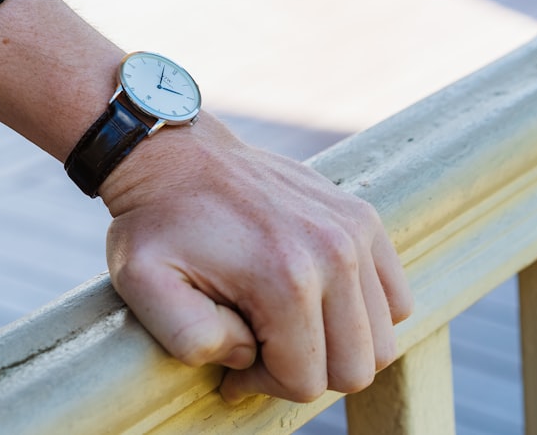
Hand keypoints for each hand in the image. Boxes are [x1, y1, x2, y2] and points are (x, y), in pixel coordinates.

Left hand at [100, 114, 412, 403]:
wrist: (174, 153)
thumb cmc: (155, 223)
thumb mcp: (142, 284)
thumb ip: (190, 338)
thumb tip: (246, 355)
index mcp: (285, 278)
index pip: (306, 381)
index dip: (265, 383)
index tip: (232, 363)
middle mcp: (334, 252)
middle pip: (354, 367)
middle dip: (304, 372)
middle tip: (258, 349)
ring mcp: (355, 230)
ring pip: (380, 339)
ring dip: (334, 346)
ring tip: (282, 326)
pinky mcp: (363, 218)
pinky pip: (394, 298)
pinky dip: (362, 315)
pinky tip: (313, 303)